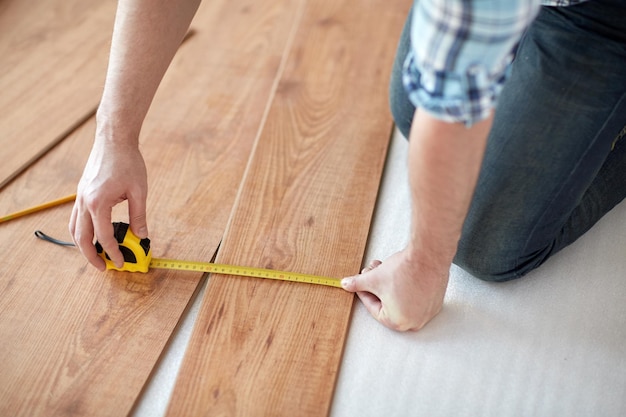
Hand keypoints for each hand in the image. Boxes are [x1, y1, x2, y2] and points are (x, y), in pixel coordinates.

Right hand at [69, 138, 147, 270]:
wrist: (114, 139)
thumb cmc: (128, 161)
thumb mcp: (139, 191)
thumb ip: (139, 215)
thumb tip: (141, 235)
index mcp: (99, 203)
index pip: (104, 237)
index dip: (113, 253)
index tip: (121, 263)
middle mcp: (85, 202)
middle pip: (82, 238)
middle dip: (92, 256)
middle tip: (104, 267)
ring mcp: (80, 197)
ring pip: (75, 229)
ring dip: (83, 245)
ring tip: (96, 256)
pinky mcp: (81, 192)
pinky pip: (76, 218)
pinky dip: (81, 231)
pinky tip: (93, 235)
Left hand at [341, 249, 448, 330]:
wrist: (428, 256)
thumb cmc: (406, 270)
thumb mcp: (374, 278)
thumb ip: (358, 284)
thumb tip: (347, 284)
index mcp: (397, 321)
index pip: (374, 308)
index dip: (364, 293)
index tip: (361, 286)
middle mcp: (414, 321)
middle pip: (388, 304)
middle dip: (377, 288)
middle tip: (373, 275)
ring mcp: (427, 312)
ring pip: (401, 300)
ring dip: (390, 286)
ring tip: (386, 270)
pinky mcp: (434, 301)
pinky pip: (415, 298)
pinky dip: (406, 288)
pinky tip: (402, 275)